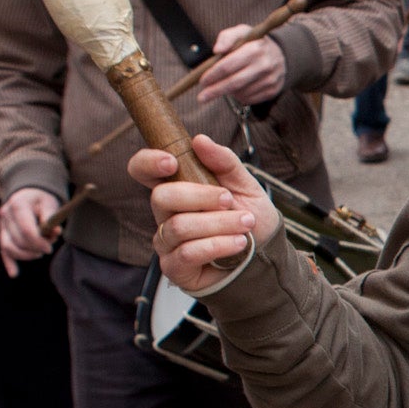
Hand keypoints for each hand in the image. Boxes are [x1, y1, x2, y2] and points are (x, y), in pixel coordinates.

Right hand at [0, 187, 60, 276]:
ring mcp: (1, 225)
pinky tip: (14, 273)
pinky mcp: (2, 233)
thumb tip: (56, 232)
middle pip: (18, 241)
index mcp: (18, 206)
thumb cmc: (41, 199)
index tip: (49, 247)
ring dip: (26, 256)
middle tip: (48, 246)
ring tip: (39, 252)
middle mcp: (6, 215)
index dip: (39, 243)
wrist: (27, 192)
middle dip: (35, 249)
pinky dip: (8, 262)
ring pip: (9, 247)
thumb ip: (51, 217)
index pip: (26, 231)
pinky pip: (3, 250)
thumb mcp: (49, 203)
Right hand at [129, 132, 281, 289]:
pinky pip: (188, 253)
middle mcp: (166, 214)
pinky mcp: (174, 267)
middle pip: (161, 197)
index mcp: (176, 187)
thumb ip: (224, 161)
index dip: (148, 163)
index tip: (173, 162)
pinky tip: (238, 243)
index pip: (143, 170)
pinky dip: (218, 245)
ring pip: (179, 226)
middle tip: (229, 200)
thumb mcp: (245, 184)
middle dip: (201, 196)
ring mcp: (167, 241)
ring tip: (245, 224)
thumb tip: (199, 140)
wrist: (265, 254)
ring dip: (219, 223)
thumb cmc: (248, 217)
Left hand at [197, 21, 288, 106]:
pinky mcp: (273, 90)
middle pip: (234, 83)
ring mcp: (270, 79)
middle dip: (215, 90)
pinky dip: (239, 96)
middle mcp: (264, 65)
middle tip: (202, 97)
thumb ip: (226, 37)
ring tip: (223, 86)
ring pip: (241, 93)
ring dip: (227, 92)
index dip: (213, 75)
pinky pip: (250, 99)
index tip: (202, 81)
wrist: (280, 54)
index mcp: (255, 49)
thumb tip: (216, 50)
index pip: (228, 65)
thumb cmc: (254, 43)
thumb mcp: (241, 32)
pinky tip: (237, 89)